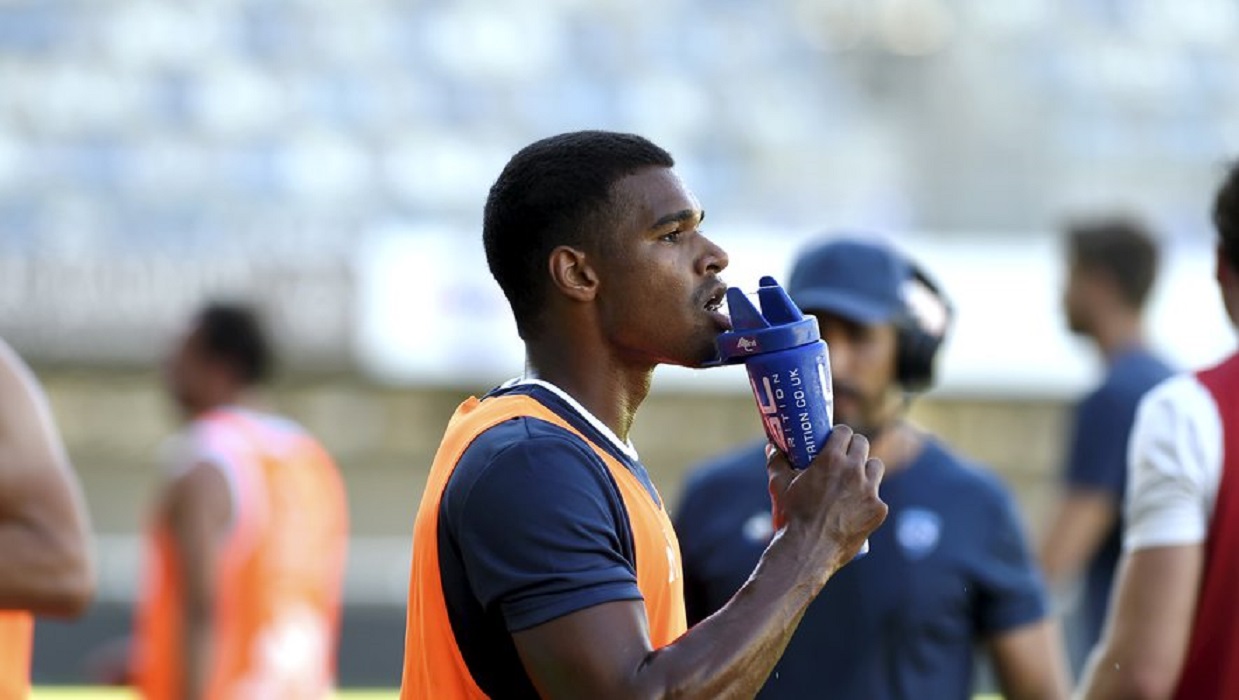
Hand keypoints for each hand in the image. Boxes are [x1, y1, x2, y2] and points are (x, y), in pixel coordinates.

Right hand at [767, 424, 886, 567]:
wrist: (808, 551)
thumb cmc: (792, 516)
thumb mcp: (779, 486)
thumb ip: (777, 463)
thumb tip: (772, 449)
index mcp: (831, 459)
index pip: (844, 432)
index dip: (840, 435)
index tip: (835, 441)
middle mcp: (854, 471)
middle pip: (863, 445)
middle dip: (854, 448)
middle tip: (845, 458)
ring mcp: (869, 491)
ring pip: (876, 467)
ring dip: (866, 470)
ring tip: (855, 480)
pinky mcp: (878, 510)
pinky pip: (878, 498)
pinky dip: (868, 501)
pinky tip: (856, 509)